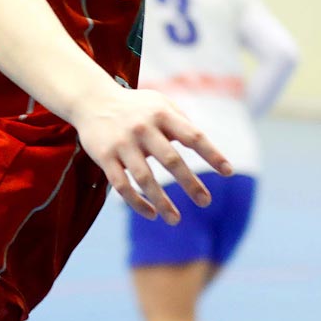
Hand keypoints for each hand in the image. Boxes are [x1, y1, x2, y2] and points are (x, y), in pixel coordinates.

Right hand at [69, 88, 231, 223]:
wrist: (91, 100)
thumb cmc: (135, 106)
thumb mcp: (160, 103)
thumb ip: (182, 121)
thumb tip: (206, 147)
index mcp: (161, 114)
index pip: (192, 135)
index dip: (212, 154)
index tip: (228, 172)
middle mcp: (143, 128)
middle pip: (171, 160)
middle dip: (190, 183)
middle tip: (206, 202)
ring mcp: (122, 144)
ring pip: (145, 179)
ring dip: (162, 202)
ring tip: (176, 220)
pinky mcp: (105, 157)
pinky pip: (122, 186)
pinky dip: (137, 203)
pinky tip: (152, 214)